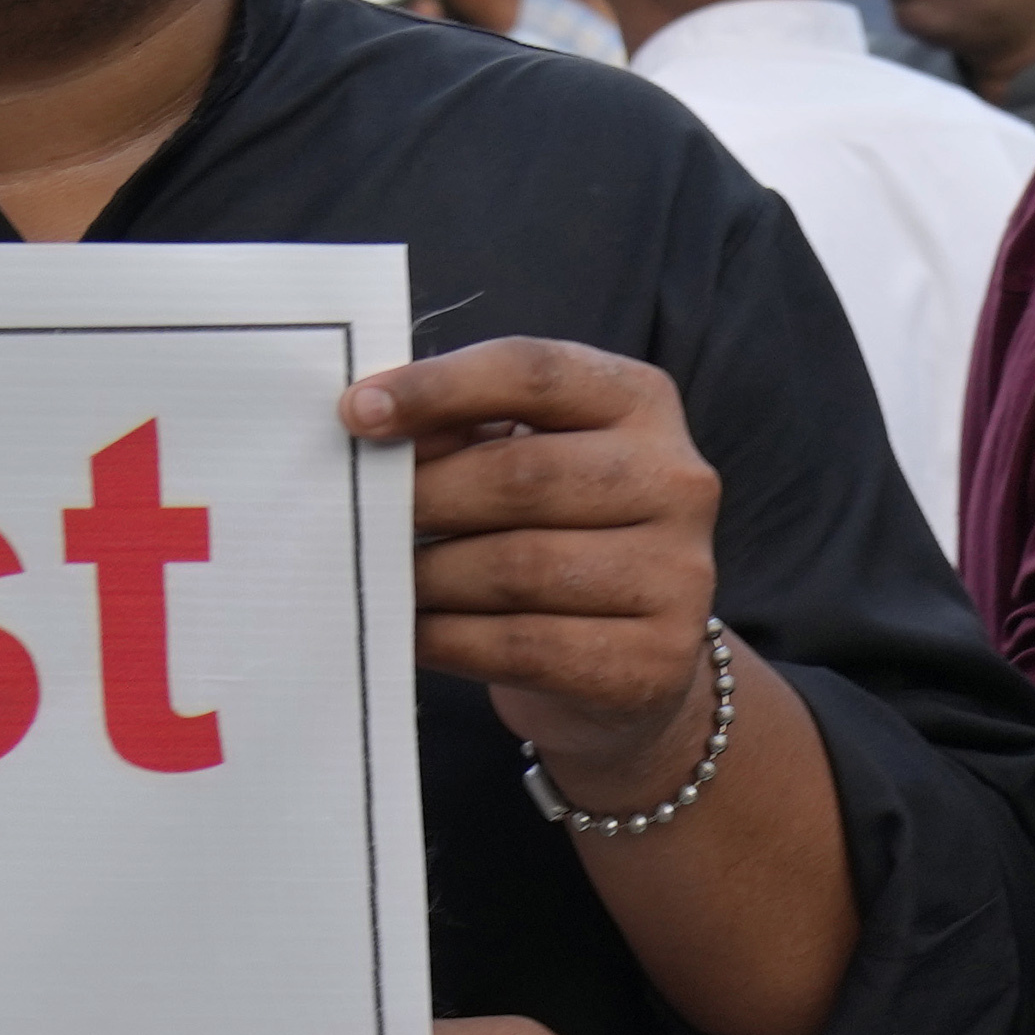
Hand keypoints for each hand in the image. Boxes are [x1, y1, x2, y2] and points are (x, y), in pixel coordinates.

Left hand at [353, 339, 719, 798]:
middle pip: (523, 475)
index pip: (533, 372)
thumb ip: (461, 432)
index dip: (438, 387)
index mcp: (640, 402)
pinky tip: (413, 632)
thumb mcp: (523, 459)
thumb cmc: (557, 536)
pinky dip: (448, 639)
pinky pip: (525, 646)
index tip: (355, 412)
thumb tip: (371, 425)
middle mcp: (676, 480)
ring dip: (428, 576)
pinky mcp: (655, 659)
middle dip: (424, 497)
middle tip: (359, 518)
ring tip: (381, 578)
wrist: (631, 662)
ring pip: (518, 567)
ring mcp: (679, 574)